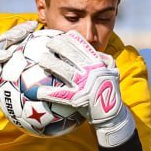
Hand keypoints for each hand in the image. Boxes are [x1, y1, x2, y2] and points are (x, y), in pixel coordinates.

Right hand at [0, 20, 37, 113]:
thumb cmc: (0, 71)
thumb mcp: (12, 63)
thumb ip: (24, 57)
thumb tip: (44, 56)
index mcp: (3, 47)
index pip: (13, 35)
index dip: (22, 28)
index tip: (34, 24)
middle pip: (3, 40)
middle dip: (12, 35)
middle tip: (22, 33)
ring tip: (7, 55)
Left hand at [31, 30, 135, 146]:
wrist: (112, 115)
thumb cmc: (110, 93)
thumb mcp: (112, 72)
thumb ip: (105, 60)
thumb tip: (96, 51)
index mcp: (98, 64)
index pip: (85, 47)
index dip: (73, 39)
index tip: (63, 35)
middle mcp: (91, 72)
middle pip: (72, 55)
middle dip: (59, 46)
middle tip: (48, 42)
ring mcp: (85, 85)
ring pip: (65, 71)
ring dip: (52, 64)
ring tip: (41, 60)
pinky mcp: (79, 99)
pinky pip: (61, 95)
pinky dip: (49, 93)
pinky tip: (38, 92)